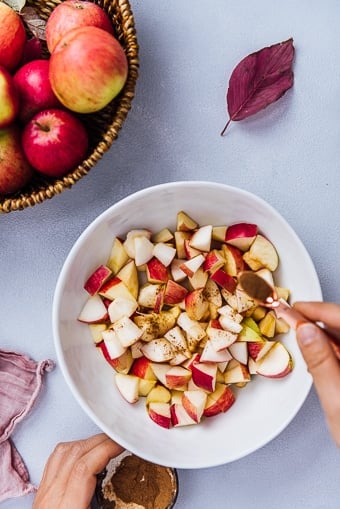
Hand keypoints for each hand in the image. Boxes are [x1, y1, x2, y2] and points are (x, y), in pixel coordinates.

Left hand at [33, 433, 123, 508]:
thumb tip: (134, 496)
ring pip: (62, 452)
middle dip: (101, 440)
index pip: (85, 467)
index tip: (122, 443)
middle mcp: (52, 498)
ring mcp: (44, 494)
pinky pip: (53, 460)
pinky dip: (72, 449)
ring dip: (87, 442)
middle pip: (75, 454)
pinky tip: (83, 453)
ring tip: (105, 444)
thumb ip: (113, 506)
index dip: (106, 449)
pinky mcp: (41, 494)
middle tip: (119, 440)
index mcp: (68, 508)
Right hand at [294, 301, 339, 445]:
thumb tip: (305, 332)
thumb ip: (320, 362)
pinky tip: (321, 355)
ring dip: (325, 336)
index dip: (319, 310)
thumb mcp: (336, 401)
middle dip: (319, 321)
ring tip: (304, 337)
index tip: (298, 308)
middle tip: (295, 319)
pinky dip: (333, 350)